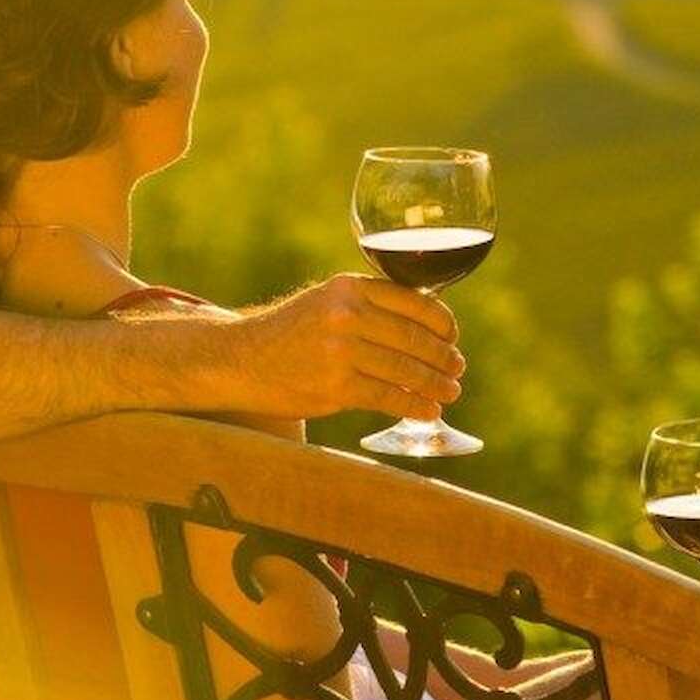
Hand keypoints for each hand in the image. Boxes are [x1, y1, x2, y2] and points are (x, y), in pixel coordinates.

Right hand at [226, 274, 462, 419]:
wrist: (242, 360)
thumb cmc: (290, 333)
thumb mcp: (326, 302)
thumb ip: (368, 307)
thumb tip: (426, 328)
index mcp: (349, 288)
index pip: (413, 302)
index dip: (442, 323)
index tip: (452, 337)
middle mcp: (346, 315)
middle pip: (414, 338)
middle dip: (444, 358)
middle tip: (457, 370)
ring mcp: (340, 351)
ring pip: (405, 370)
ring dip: (435, 385)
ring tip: (450, 393)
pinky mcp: (335, 387)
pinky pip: (388, 397)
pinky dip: (413, 406)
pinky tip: (427, 411)